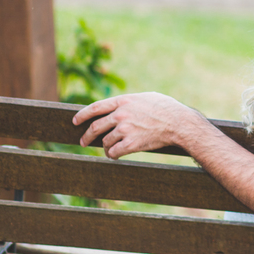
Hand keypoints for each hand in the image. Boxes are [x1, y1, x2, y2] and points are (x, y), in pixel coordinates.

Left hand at [73, 92, 214, 158]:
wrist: (178, 123)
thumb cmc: (167, 108)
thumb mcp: (146, 97)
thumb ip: (130, 101)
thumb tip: (120, 106)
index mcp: (123, 101)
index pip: (95, 107)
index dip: (82, 115)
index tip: (75, 121)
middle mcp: (120, 114)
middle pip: (95, 127)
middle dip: (87, 136)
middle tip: (84, 141)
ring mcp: (125, 129)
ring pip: (105, 141)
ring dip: (105, 147)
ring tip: (110, 149)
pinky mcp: (131, 144)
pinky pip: (114, 152)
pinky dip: (112, 155)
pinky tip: (116, 155)